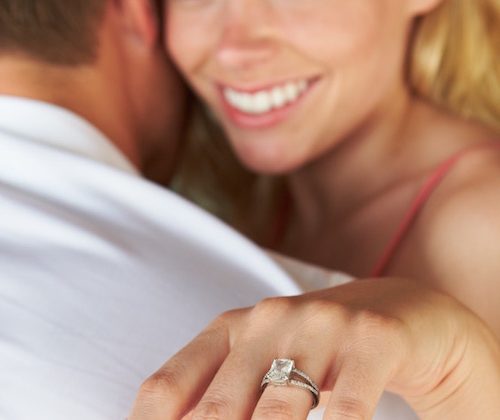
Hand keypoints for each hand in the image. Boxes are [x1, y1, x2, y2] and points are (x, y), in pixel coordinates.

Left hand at [129, 277, 499, 418]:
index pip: (167, 388)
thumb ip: (224, 396)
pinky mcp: (373, 336)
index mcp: (231, 329)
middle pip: (216, 408)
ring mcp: (322, 323)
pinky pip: (348, 406)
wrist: (401, 311)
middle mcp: (269, 319)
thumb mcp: (265, 365)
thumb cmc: (322, 349)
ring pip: (280, 409)